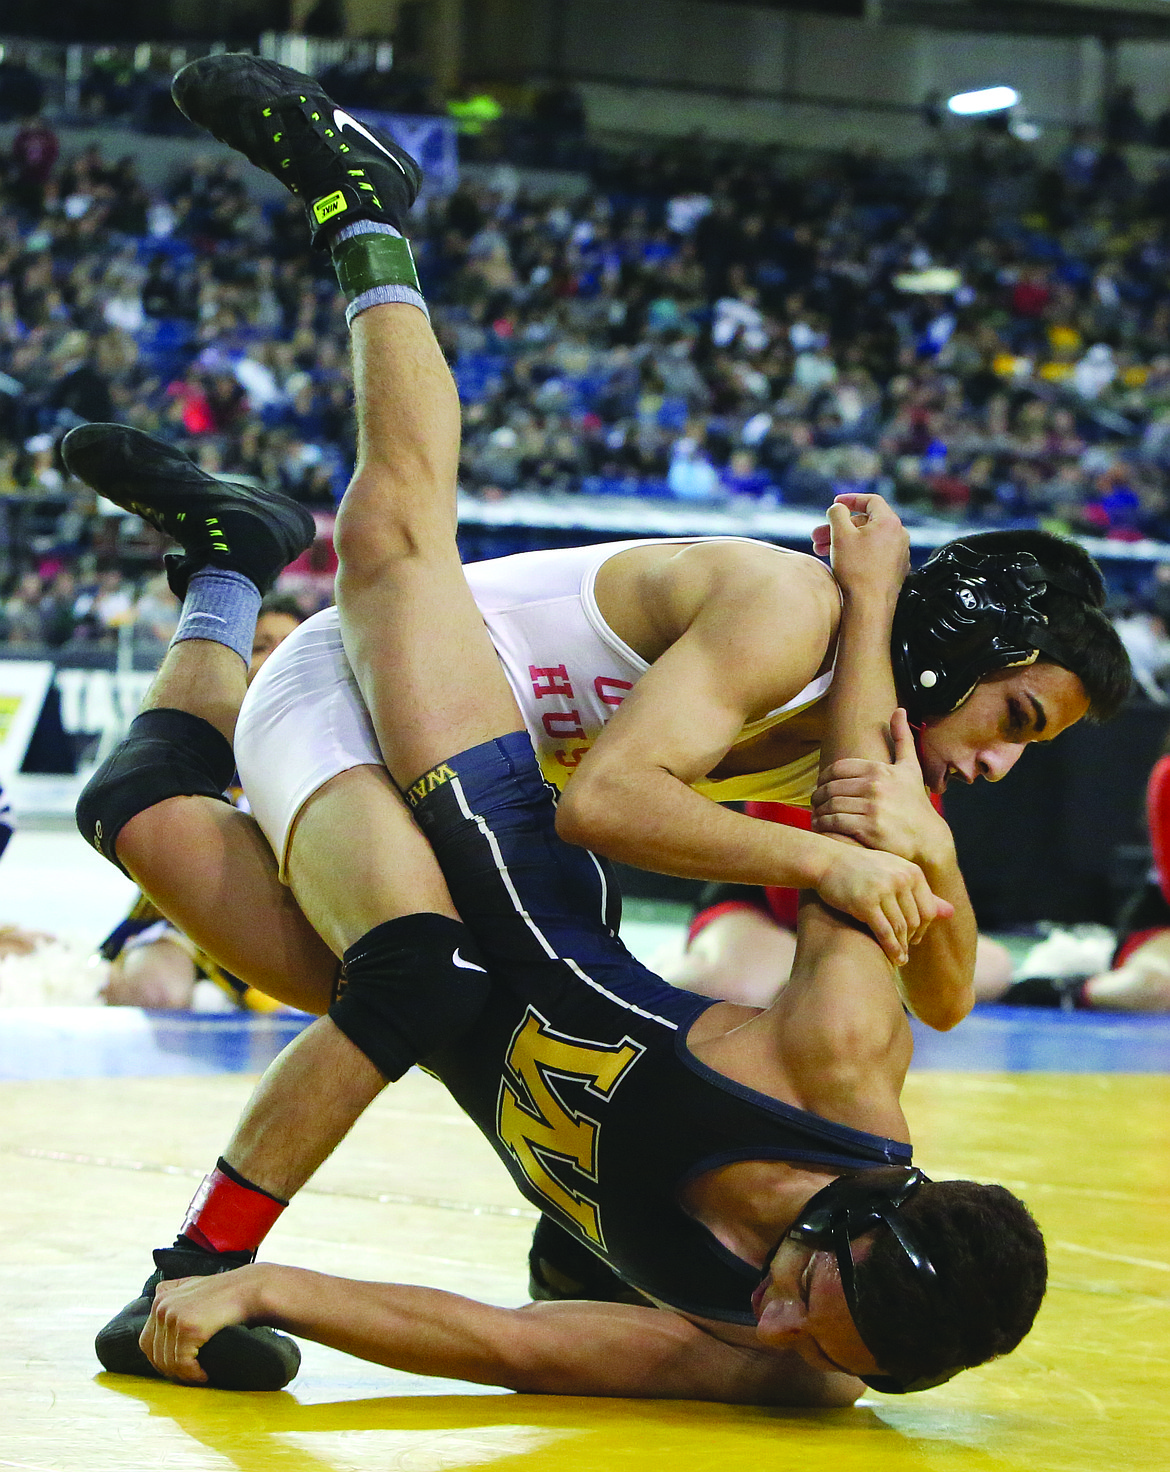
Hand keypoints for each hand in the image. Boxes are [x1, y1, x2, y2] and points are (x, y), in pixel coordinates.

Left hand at [139, 1269, 261, 1384]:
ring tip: (200, 1376)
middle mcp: (162, 1305)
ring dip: (184, 1375)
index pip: (147, 1340)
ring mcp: (173, 1316)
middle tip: (190, 1376)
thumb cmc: (226, 1293)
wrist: (250, 1289)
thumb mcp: (193, 1287)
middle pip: (155, 1353)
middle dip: (171, 1369)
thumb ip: (174, 1297)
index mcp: (161, 1297)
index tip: (176, 1368)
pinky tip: (205, 1374)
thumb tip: (162, 1319)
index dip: (160, 1358)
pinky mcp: (187, 1328)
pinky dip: (193, 1374)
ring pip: (168, 1361)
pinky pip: (182, 1363)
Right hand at [811, 493, 908, 599]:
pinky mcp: (895, 569)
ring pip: (868, 540)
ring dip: (845, 542)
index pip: (870, 500)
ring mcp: (899, 553)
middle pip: (866, 523)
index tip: (837, 502)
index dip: (850, 499)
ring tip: (824, 550)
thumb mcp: (841, 535)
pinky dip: (857, 553)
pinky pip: (874, 554)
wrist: (869, 605)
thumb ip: (837, 514)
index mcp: (889, 522)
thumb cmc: (857, 571)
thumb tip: (838, 508)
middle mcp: (899, 535)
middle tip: (819, 535)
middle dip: (840, 527)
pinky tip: (841, 561)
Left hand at [811, 709, 951, 866]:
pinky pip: (834, 822)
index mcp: (879, 769)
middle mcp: (875, 786)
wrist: (928, 839)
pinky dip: (823, 825)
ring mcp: (871, 808)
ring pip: (830, 805)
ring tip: (817, 815)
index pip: (836, 769)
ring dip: (818, 811)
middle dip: (818, 796)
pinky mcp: (868, 829)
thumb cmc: (916, 804)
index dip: (824, 778)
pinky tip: (822, 827)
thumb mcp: (911, 767)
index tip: (822, 786)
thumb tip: (899, 710)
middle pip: (830, 788)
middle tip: (816, 803)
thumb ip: (902, 738)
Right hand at [815, 840, 953, 965]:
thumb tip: (952, 913)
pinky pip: (885, 932)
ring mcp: (883, 890)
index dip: (924, 928)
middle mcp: (901, 879)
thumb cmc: (860, 870)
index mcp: (911, 872)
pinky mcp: (865, 902)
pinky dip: (892, 948)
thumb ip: (922, 894)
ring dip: (902, 947)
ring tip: (900, 960)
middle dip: (911, 939)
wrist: (826, 862)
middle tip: (905, 950)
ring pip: (901, 928)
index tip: (915, 939)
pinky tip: (893, 959)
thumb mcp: (894, 874)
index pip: (929, 909)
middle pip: (915, 920)